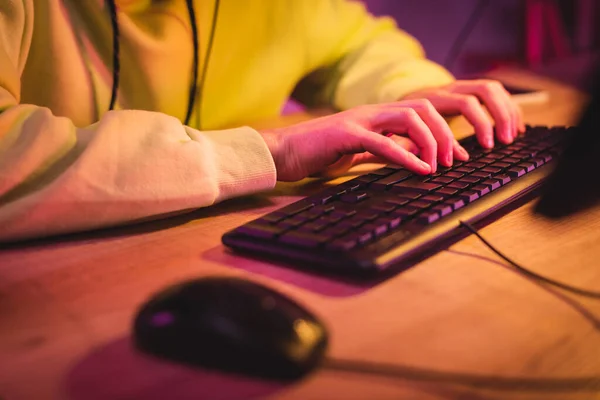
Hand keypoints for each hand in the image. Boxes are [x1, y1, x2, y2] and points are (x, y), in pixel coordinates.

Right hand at [259, 100, 469, 181]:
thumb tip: (409, 160)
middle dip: (444, 133)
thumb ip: (383, 152)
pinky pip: (384, 142)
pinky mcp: (347, 135)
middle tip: (452, 161)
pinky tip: (421, 170)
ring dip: (431, 141)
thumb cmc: (317, 153)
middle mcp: (372, 112)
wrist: (284, 152)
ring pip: (410, 117)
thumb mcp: (358, 152)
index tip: (456, 156)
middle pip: (422, 108)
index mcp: (376, 116)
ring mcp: (360, 120)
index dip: (443, 132)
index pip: (420, 113)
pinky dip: (407, 156)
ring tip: (438, 165)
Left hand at [403, 79, 525, 147]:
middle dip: (500, 115)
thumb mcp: (407, 133)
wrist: (395, 103)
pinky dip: (507, 107)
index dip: (480, 124)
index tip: (487, 146)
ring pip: (492, 88)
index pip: (466, 103)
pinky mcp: (467, 91)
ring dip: (507, 110)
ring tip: (513, 135)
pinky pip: (495, 93)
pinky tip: (513, 126)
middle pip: (485, 90)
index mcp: (435, 98)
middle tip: (505, 141)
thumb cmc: (401, 123)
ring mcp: (460, 87)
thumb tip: (456, 158)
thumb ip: (429, 144)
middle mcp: (450, 88)